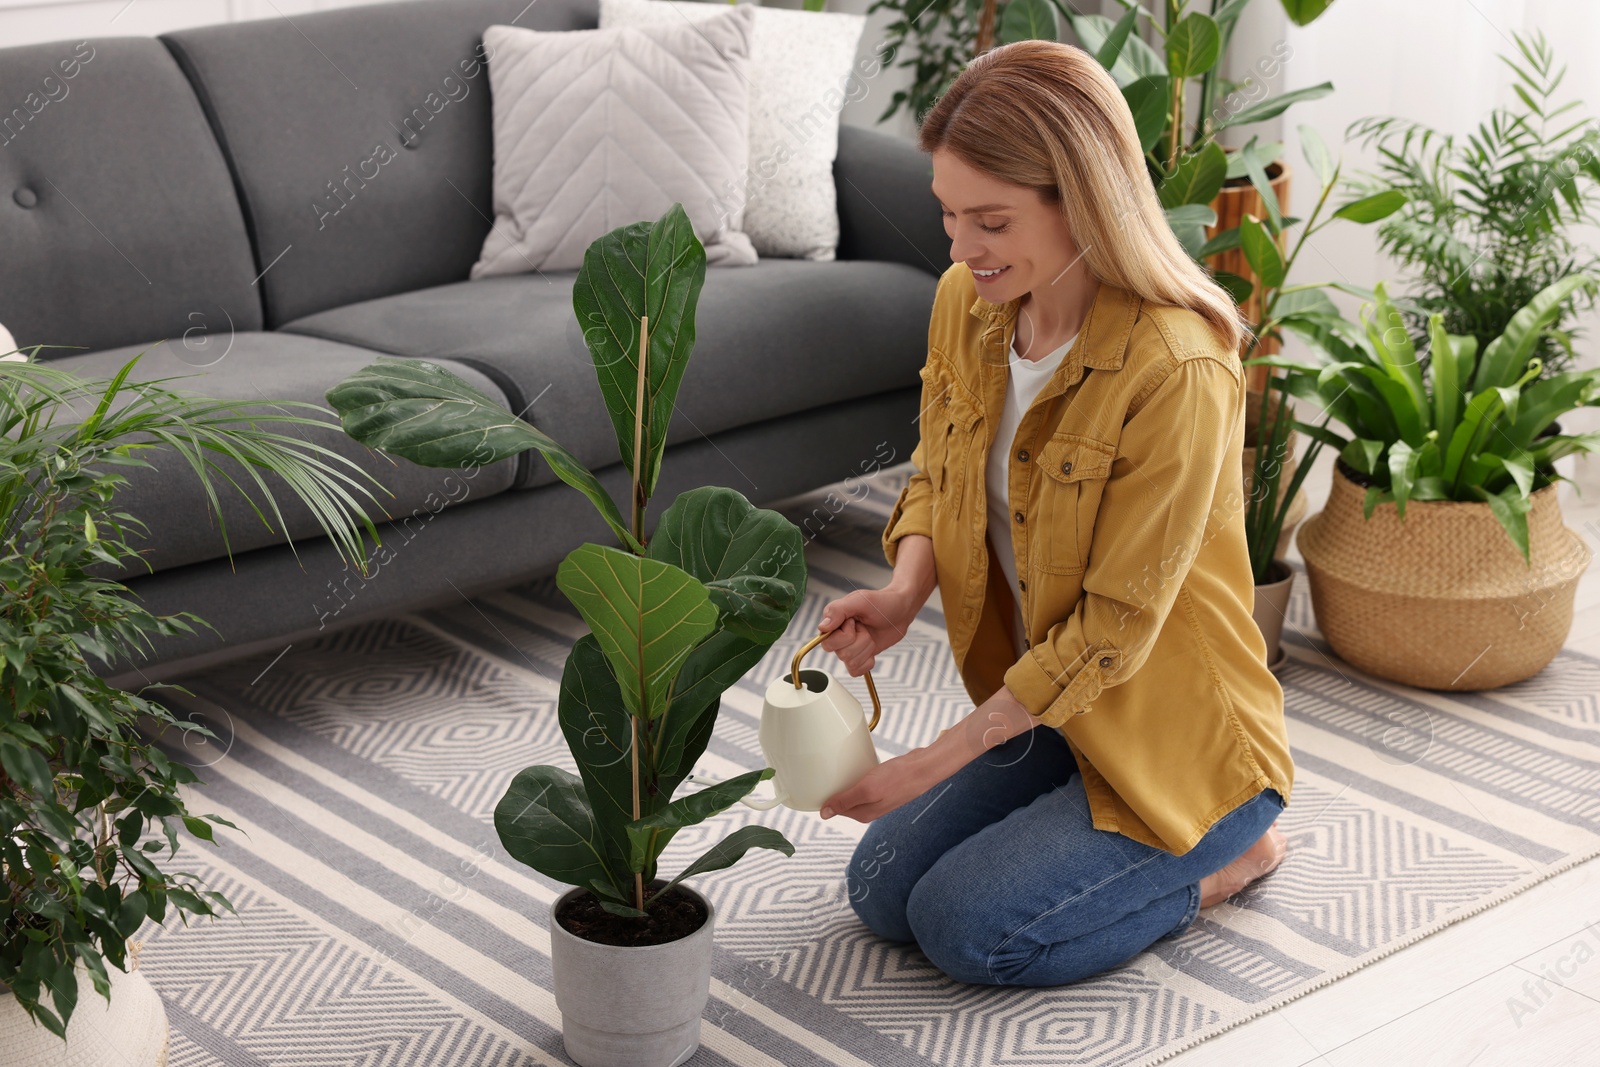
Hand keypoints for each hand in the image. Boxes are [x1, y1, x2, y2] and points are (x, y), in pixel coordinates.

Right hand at [816, 585, 917, 675]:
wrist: (900, 611)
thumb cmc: (881, 602)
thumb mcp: (860, 600)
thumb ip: (838, 610)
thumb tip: (822, 627)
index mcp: (832, 621)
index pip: (828, 643)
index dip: (846, 635)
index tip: (855, 622)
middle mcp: (836, 636)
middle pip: (841, 654)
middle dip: (860, 642)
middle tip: (865, 628)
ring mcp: (848, 648)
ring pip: (851, 663)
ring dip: (866, 649)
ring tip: (870, 635)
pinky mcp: (858, 657)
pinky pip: (856, 671)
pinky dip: (868, 661)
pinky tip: (872, 647)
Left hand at [819, 748, 947, 822]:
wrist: (924, 768)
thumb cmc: (898, 779)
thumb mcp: (867, 789)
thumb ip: (845, 802)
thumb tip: (824, 815)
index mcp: (863, 814)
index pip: (835, 808)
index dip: (824, 797)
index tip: (814, 784)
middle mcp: (870, 808)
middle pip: (843, 801)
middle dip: (834, 789)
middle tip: (823, 771)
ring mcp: (878, 798)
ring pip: (854, 791)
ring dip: (846, 781)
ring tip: (838, 767)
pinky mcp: (885, 787)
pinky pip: (864, 783)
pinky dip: (858, 776)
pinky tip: (856, 766)